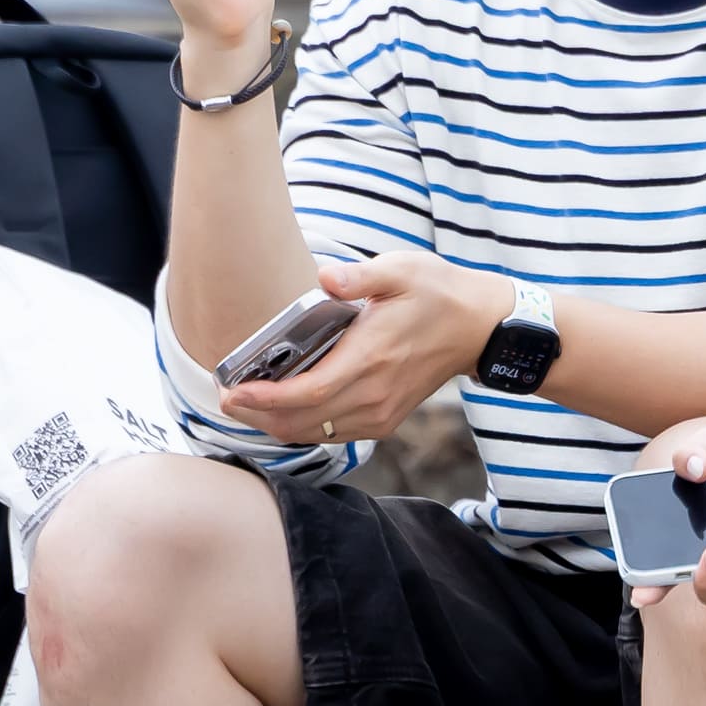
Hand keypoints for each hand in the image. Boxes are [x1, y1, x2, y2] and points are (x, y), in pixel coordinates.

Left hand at [222, 253, 514, 444]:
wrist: (481, 328)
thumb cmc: (439, 293)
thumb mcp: (402, 270)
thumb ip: (361, 275)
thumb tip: (325, 276)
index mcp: (371, 358)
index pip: (307, 393)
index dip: (264, 399)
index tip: (232, 391)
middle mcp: (374, 395)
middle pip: (301, 422)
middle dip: (256, 415)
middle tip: (224, 398)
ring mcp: (381, 412)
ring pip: (315, 434)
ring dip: (276, 425)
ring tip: (246, 405)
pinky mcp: (386, 419)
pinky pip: (334, 435)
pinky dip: (302, 428)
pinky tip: (283, 410)